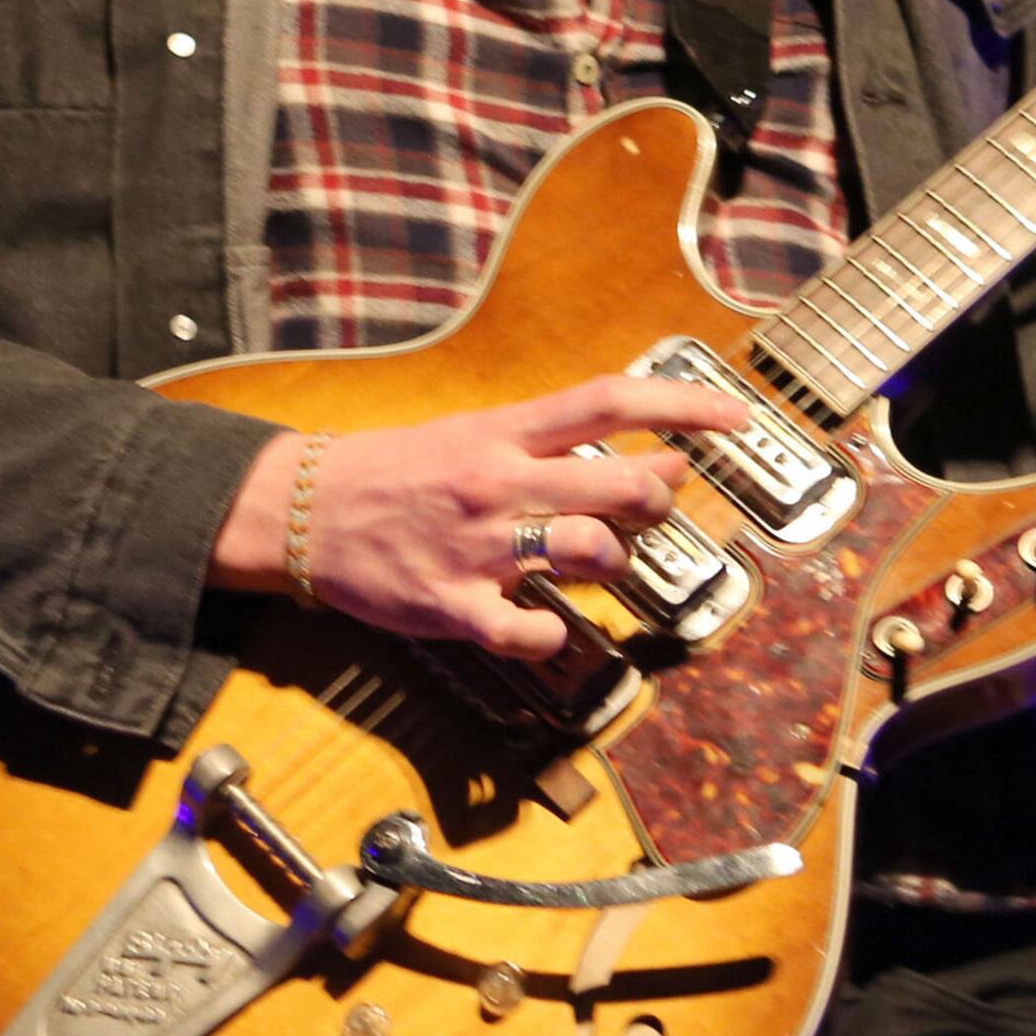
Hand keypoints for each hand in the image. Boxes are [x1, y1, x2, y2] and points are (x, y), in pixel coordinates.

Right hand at [211, 374, 751, 659]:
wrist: (299, 510)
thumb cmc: (392, 471)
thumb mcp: (468, 434)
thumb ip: (544, 443)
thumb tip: (634, 451)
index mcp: (501, 433)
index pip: (609, 402)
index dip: (682, 408)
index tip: (735, 420)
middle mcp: (498, 483)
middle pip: (619, 484)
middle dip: (659, 499)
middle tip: (656, 505)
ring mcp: (478, 546)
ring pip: (588, 552)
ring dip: (613, 562)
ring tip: (598, 560)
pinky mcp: (452, 604)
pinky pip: (529, 630)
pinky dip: (552, 634)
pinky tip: (547, 625)